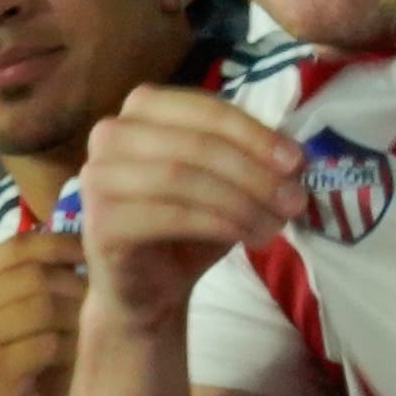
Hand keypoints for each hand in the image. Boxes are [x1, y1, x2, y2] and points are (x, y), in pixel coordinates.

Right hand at [0, 228, 86, 395]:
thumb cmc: (23, 372)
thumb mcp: (26, 319)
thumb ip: (41, 282)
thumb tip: (92, 238)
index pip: (17, 246)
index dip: (64, 243)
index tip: (97, 253)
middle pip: (36, 274)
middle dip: (80, 284)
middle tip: (107, 301)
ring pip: (45, 305)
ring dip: (82, 317)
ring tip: (97, 331)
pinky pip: (49, 343)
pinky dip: (75, 348)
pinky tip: (82, 359)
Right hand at [75, 87, 301, 328]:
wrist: (149, 286)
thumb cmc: (190, 225)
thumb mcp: (231, 183)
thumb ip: (255, 160)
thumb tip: (296, 155)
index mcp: (145, 110)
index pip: (206, 109)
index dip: (255, 134)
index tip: (297, 161)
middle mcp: (112, 134)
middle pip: (197, 143)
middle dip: (254, 171)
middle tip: (294, 199)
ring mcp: (98, 176)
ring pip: (182, 177)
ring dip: (242, 201)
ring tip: (276, 223)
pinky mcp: (100, 221)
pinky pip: (170, 214)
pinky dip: (219, 224)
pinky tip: (249, 237)